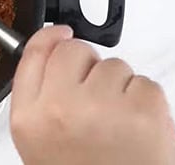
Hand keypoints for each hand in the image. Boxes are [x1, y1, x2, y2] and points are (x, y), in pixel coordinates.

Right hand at [10, 26, 174, 164]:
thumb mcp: (36, 140)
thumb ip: (38, 95)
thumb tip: (52, 49)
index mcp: (29, 118)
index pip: (34, 54)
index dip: (49, 37)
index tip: (60, 34)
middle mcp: (61, 109)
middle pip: (74, 50)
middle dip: (87, 65)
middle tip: (93, 97)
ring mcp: (104, 108)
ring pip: (113, 65)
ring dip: (118, 87)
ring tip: (115, 123)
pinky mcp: (144, 111)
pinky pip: (144, 82)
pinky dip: (144, 101)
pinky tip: (134, 127)